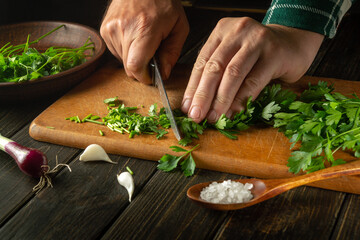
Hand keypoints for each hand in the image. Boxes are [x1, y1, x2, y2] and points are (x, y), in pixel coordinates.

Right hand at [100, 0, 188, 83]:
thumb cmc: (163, 2)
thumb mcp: (179, 26)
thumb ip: (173, 53)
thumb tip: (163, 73)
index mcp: (144, 29)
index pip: (135, 66)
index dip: (144, 77)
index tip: (152, 75)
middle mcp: (124, 29)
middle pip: (129, 67)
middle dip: (142, 67)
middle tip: (152, 53)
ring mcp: (111, 29)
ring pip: (122, 61)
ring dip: (134, 57)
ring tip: (143, 40)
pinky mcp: (105, 29)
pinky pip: (116, 51)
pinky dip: (126, 49)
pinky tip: (134, 35)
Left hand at [181, 17, 323, 122]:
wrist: (293, 44)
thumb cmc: (258, 55)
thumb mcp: (233, 57)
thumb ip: (217, 73)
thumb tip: (196, 104)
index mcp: (222, 31)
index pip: (202, 61)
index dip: (193, 86)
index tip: (187, 108)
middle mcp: (238, 31)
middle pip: (214, 67)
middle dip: (203, 95)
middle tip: (196, 115)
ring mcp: (257, 40)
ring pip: (233, 74)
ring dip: (221, 100)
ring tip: (213, 117)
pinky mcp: (275, 53)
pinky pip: (254, 80)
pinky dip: (242, 99)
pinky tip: (234, 113)